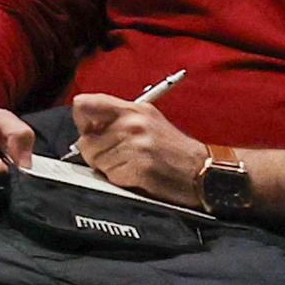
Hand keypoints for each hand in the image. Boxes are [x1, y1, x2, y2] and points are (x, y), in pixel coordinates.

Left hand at [68, 91, 215, 205]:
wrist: (202, 171)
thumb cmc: (175, 149)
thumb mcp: (148, 120)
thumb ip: (117, 119)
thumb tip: (86, 128)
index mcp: (132, 109)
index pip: (84, 105)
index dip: (82, 122)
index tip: (90, 131)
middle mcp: (132, 123)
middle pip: (86, 141)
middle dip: (97, 154)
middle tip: (119, 157)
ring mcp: (136, 145)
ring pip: (97, 161)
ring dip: (109, 169)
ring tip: (132, 166)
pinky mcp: (139, 167)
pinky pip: (111, 176)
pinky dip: (121, 180)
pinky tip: (137, 175)